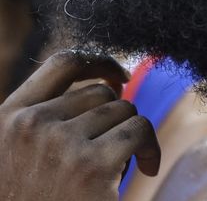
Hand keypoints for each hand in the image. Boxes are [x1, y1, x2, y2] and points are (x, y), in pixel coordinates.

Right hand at [0, 50, 160, 199]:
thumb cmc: (30, 200)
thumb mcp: (18, 155)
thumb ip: (45, 120)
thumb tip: (108, 83)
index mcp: (6, 120)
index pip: (62, 63)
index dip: (99, 61)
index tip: (120, 76)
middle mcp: (28, 125)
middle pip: (100, 92)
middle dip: (114, 118)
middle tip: (112, 152)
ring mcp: (58, 144)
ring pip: (123, 110)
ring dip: (129, 135)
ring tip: (118, 166)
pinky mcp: (91, 166)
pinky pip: (140, 130)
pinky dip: (151, 147)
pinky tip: (147, 168)